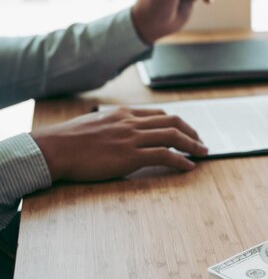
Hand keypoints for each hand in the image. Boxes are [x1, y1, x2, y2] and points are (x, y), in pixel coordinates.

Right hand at [30, 107, 208, 181]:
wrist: (54, 149)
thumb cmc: (68, 140)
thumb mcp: (94, 123)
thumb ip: (112, 125)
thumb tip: (119, 133)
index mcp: (123, 113)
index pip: (159, 114)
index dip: (176, 123)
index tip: (185, 130)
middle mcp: (131, 122)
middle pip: (172, 121)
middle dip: (191, 131)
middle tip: (201, 141)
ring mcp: (132, 138)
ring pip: (173, 136)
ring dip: (192, 145)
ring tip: (203, 153)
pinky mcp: (131, 155)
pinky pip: (164, 155)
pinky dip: (181, 160)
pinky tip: (189, 166)